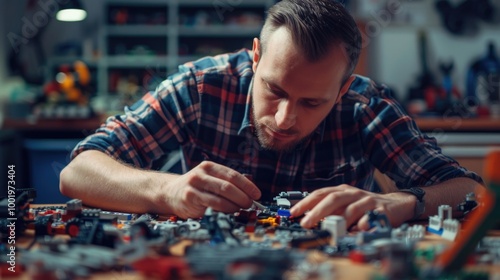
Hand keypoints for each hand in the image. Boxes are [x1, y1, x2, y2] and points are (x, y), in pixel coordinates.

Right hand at [165, 161, 260, 218]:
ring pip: (221, 196)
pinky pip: (212, 205)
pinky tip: (230, 212)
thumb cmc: (195, 187)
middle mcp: (201, 174)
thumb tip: (251, 190)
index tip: (257, 194)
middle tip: (251, 204)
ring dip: (235, 205)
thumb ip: (227, 182)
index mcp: (209, 166)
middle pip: (228, 186)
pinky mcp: (190, 198)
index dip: (247, 185)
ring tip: (242, 209)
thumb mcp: (210, 179)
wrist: (169, 193)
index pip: (233, 175)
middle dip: (243, 196)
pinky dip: (224, 210)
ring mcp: (194, 185)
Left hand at [290, 184, 414, 229]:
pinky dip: (362, 224)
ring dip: (338, 220)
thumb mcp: (346, 205)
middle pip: (333, 199)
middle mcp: (353, 193)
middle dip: (317, 211)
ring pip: (351, 209)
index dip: (306, 202)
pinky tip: (356, 230)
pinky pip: (369, 218)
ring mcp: (367, 201)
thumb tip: (308, 219)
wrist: (396, 204)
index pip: (320, 193)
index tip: (293, 212)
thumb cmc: (365, 206)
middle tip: (306, 223)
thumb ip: (330, 210)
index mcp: (342, 191)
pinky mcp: (381, 210)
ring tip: (328, 230)